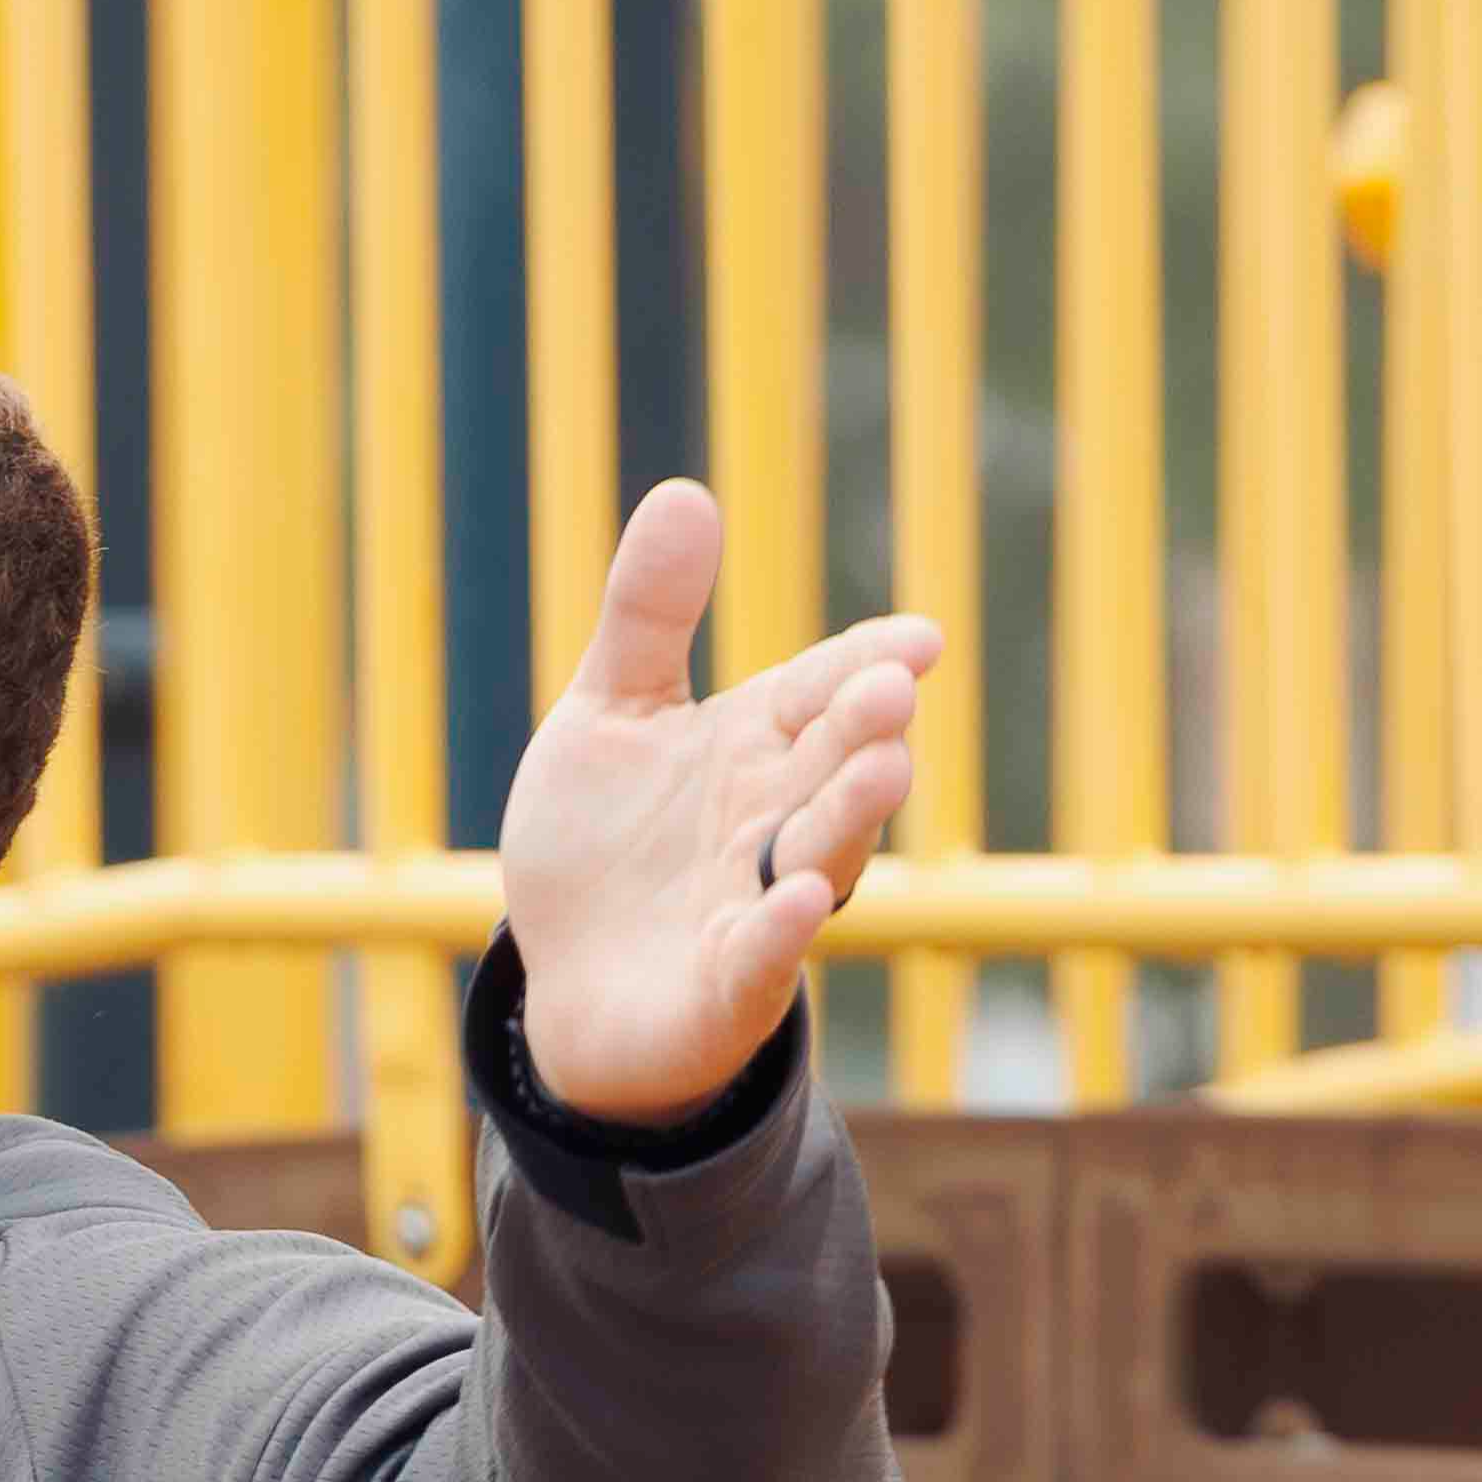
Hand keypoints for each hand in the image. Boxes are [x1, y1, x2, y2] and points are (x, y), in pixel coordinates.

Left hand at [498, 487, 937, 1124]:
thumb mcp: (611, 713)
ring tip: (885, 770)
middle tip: (892, 691)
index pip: (823, 689)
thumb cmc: (601, 845)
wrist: (562, 982)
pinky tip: (792, 901)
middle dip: (863, 730)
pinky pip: (760, 959)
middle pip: (832, 766)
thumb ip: (647, 617)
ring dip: (851, 816)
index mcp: (757, 745)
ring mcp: (756, 906)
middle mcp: (774, 820)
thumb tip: (686, 493)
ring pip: (820, 856)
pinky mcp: (727, 989)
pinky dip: (777, 934)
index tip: (919, 640)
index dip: (869, 662)